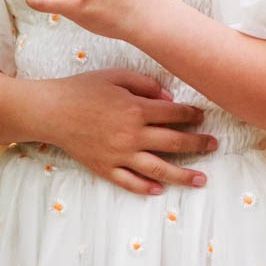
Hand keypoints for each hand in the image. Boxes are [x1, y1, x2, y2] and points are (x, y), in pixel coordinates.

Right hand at [41, 67, 217, 196]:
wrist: (51, 111)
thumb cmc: (83, 88)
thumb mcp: (116, 76)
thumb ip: (145, 84)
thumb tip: (170, 98)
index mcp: (136, 109)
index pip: (174, 114)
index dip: (192, 115)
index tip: (203, 117)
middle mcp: (132, 135)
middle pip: (174, 143)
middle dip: (198, 144)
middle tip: (214, 145)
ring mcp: (119, 155)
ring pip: (159, 170)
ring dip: (183, 175)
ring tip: (202, 180)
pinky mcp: (105, 169)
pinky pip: (130, 183)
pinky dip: (146, 188)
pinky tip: (160, 190)